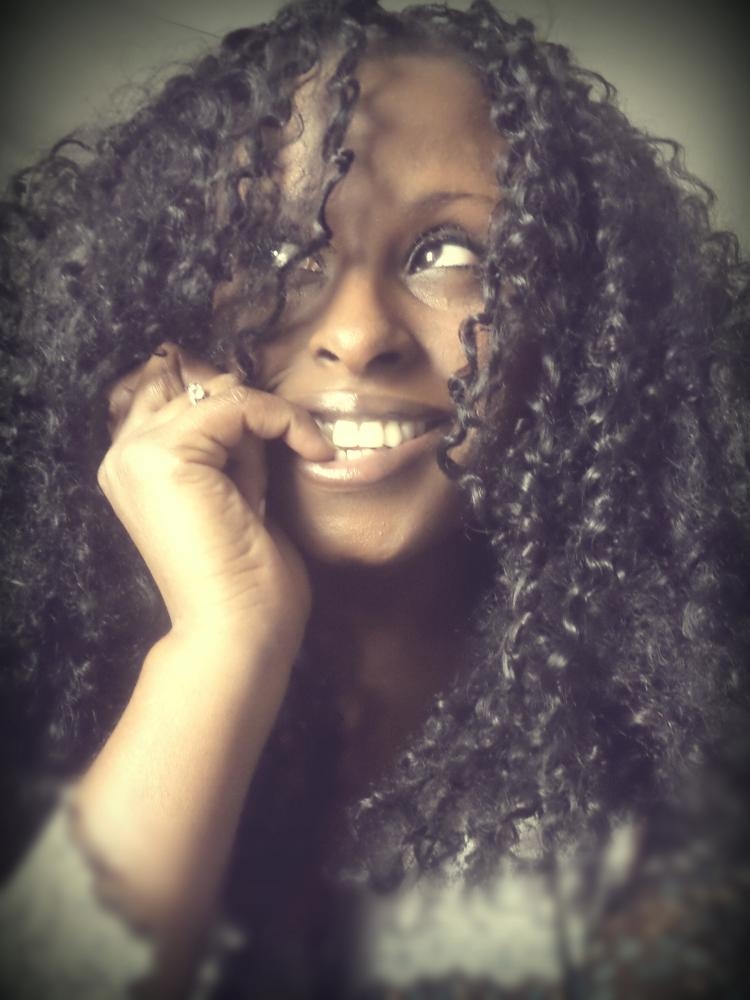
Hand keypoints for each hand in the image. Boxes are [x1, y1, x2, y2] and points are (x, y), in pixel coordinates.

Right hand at [98, 343, 332, 660]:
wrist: (238, 631)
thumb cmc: (246, 580)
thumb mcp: (236, 492)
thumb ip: (231, 449)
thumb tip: (247, 403)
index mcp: (134, 467)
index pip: (186, 398)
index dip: (240, 411)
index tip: (291, 440)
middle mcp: (123, 456)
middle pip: (202, 389)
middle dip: (252, 419)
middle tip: (282, 467)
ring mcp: (137, 454)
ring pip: (221, 393)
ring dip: (267, 423)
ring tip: (282, 475)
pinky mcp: (165, 454)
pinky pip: (237, 403)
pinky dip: (284, 419)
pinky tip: (312, 450)